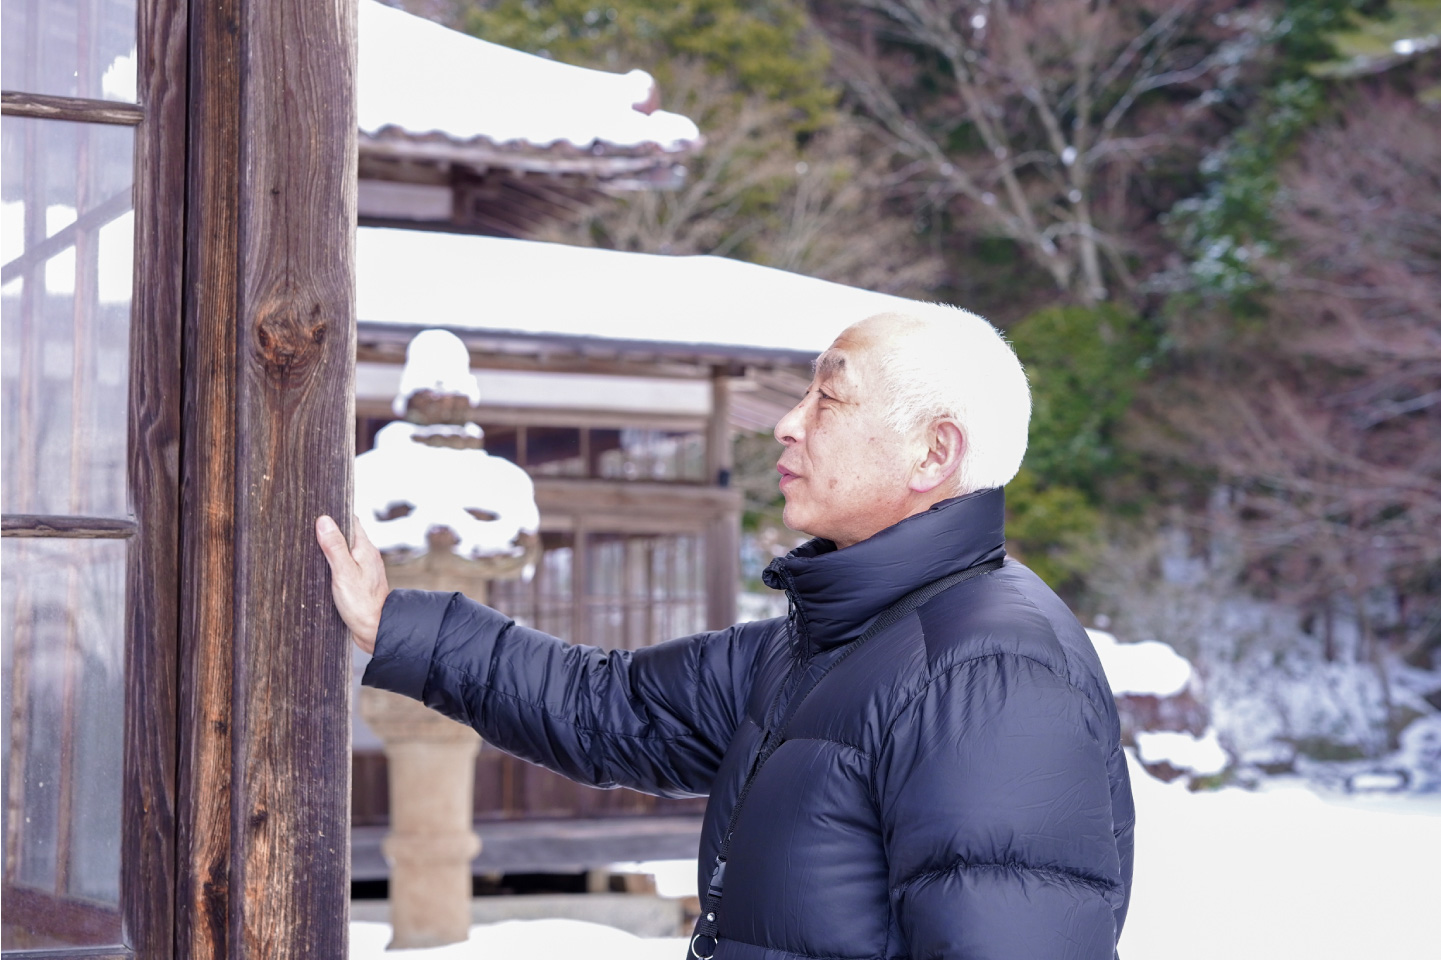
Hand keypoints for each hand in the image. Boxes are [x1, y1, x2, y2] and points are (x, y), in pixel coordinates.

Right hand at [315, 514, 388, 653]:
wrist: (375, 629)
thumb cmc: (361, 603)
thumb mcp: (343, 572)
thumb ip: (334, 547)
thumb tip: (324, 520)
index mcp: (365, 548)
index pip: (351, 521)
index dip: (335, 515)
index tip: (317, 511)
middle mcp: (367, 555)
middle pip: (348, 535)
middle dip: (330, 531)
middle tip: (308, 529)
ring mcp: (365, 568)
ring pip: (347, 550)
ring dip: (332, 548)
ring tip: (311, 547)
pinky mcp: (361, 581)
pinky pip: (347, 564)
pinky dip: (335, 563)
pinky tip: (323, 568)